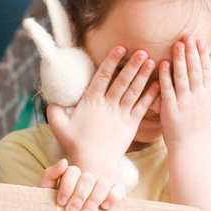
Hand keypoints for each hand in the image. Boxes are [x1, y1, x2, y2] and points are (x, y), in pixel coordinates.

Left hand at [38, 158, 123, 210]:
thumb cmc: (52, 206)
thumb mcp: (46, 190)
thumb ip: (50, 175)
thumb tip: (64, 162)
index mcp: (71, 175)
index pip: (73, 171)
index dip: (67, 187)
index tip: (61, 202)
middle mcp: (88, 178)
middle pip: (87, 178)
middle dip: (79, 196)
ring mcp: (102, 185)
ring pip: (103, 184)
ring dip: (93, 200)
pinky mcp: (115, 193)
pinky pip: (120, 190)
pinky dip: (113, 197)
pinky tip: (104, 207)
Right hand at [47, 45, 156, 173]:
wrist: (94, 163)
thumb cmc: (76, 145)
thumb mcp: (59, 126)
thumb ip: (54, 110)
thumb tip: (52, 99)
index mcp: (91, 101)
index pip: (102, 76)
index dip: (112, 61)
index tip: (121, 47)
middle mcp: (107, 105)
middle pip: (122, 81)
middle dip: (133, 65)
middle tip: (143, 50)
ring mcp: (121, 115)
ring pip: (134, 91)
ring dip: (143, 76)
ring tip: (152, 61)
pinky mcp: (131, 125)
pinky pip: (142, 107)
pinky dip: (150, 95)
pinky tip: (158, 84)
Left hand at [157, 37, 210, 150]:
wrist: (190, 146)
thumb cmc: (198, 123)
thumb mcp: (208, 103)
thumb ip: (209, 81)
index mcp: (208, 95)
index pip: (206, 70)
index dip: (202, 55)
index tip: (199, 40)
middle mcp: (198, 97)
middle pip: (195, 70)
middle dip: (192, 52)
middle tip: (188, 36)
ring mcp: (185, 103)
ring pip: (183, 77)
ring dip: (180, 59)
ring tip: (177, 44)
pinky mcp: (171, 109)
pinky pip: (168, 89)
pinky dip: (166, 76)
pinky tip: (162, 63)